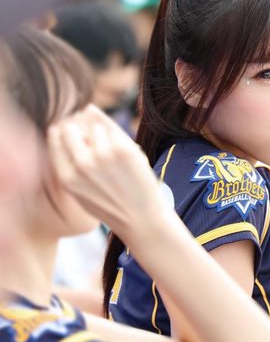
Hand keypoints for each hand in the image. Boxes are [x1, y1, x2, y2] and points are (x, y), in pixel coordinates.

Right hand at [48, 105, 170, 238]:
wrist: (142, 219)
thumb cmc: (112, 204)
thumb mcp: (81, 190)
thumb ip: (69, 159)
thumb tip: (63, 121)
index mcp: (66, 176)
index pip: (55, 137)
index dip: (66, 134)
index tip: (80, 141)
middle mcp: (81, 165)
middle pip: (71, 127)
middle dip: (82, 132)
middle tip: (97, 147)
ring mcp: (103, 155)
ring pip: (95, 127)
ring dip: (104, 136)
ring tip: (115, 158)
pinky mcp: (123, 149)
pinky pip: (115, 131)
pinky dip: (120, 139)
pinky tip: (127, 156)